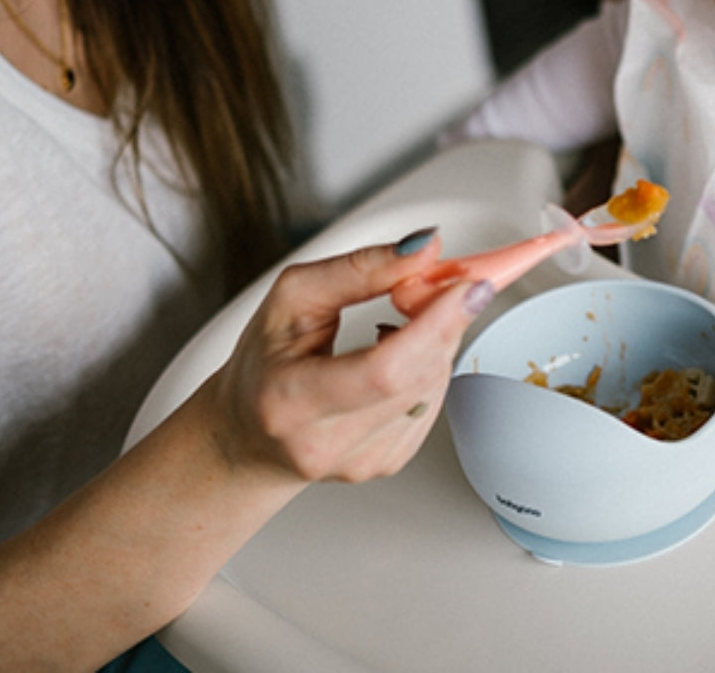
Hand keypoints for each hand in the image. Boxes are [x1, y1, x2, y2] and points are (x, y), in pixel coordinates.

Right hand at [206, 234, 491, 484]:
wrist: (247, 433)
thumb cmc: (264, 363)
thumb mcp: (293, 297)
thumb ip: (360, 268)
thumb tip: (422, 248)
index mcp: (291, 400)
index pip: (384, 370)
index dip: (435, 324)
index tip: (466, 287)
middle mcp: (325, 442)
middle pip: (418, 376)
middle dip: (446, 319)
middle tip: (442, 283)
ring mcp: (360, 462)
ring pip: (433, 386)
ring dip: (436, 340)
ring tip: (401, 319)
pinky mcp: (386, 464)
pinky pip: (432, 403)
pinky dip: (428, 366)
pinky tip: (398, 355)